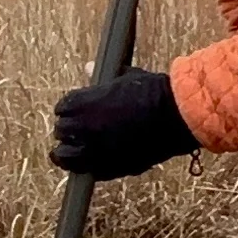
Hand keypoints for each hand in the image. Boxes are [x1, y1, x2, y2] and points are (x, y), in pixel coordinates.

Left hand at [50, 69, 198, 180]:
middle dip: (67, 130)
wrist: (176, 116)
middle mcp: (82, 127)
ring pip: (65, 156)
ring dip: (67, 152)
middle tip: (75, 131)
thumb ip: (103, 78)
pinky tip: (90, 163)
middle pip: (61, 131)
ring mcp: (94, 149)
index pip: (62, 108)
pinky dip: (86, 167)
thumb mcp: (125, 77)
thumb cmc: (154, 92)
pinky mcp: (108, 167)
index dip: (68, 110)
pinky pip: (86, 171)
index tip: (73, 112)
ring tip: (72, 152)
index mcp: (83, 102)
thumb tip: (89, 67)